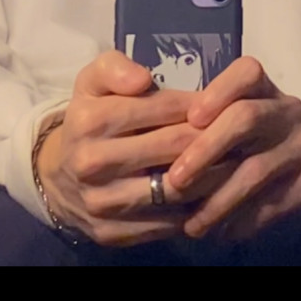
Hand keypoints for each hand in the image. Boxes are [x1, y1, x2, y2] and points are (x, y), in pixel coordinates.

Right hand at [36, 51, 236, 247]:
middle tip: (240, 132)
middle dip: (213, 137)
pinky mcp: (111, 233)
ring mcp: (102, 202)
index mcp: (91, 119)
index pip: (163, 108)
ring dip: (211, 176)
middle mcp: (92, 162)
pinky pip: (166, 223)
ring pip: (175, 189)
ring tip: (235, 161)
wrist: (59, 176)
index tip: (224, 104)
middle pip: (173, 147)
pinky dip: (194, 208)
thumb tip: (142, 79)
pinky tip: (211, 193)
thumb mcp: (93, 80)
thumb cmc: (90, 117)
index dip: (199, 105)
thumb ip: (115, 67)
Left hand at [167, 57, 300, 240]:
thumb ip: (212, 122)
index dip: (218, 91)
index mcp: (266, 90)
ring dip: (217, 200)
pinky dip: (241, 222)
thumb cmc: (270, 141)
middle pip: (246, 118)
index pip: (246, 73)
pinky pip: (271, 204)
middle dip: (205, 149)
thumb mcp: (249, 119)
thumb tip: (154, 141)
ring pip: (255, 169)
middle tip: (174, 179)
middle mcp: (287, 110)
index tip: (191, 116)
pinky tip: (220, 234)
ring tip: (191, 224)